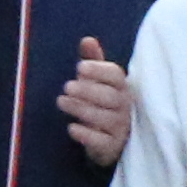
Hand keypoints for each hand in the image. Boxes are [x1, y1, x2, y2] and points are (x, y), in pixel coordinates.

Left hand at [59, 33, 132, 161]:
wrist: (112, 140)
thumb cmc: (103, 104)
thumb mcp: (98, 82)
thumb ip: (93, 62)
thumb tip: (87, 39)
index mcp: (122, 87)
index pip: (116, 76)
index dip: (99, 71)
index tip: (79, 68)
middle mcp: (125, 106)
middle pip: (110, 97)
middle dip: (88, 90)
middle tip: (66, 87)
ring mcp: (121, 128)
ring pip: (105, 118)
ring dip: (82, 109)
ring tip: (61, 102)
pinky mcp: (113, 147)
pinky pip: (102, 141)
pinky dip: (86, 134)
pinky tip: (71, 128)